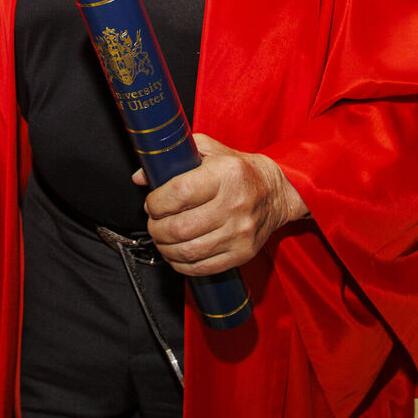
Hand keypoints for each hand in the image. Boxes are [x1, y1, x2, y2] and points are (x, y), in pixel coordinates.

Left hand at [134, 134, 308, 276]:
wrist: (276, 192)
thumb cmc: (237, 169)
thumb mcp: (208, 151)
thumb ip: (174, 158)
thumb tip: (140, 177)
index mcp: (225, 174)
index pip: (179, 193)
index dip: (157, 202)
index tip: (151, 203)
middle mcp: (234, 204)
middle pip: (180, 227)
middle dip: (156, 228)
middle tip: (153, 223)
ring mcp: (240, 233)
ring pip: (188, 251)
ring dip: (165, 248)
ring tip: (161, 238)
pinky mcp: (243, 253)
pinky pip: (203, 267)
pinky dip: (181, 265)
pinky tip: (175, 254)